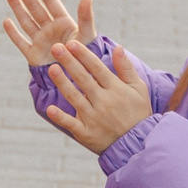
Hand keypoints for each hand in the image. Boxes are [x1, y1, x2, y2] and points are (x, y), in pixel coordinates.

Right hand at [4, 0, 94, 68]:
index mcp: (64, 22)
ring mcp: (41, 41)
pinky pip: (21, 42)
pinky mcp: (33, 55)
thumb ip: (85, 17)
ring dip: (17, 7)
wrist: (78, 81)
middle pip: (35, 8)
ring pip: (26, 21)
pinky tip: (6, 21)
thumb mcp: (87, 35)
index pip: (50, 1)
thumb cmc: (86, 57)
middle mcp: (51, 29)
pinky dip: (13, 33)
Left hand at [41, 40, 153, 154]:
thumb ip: (126, 68)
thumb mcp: (138, 88)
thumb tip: (117, 47)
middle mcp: (104, 102)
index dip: (83, 55)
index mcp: (115, 89)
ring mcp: (94, 118)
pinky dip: (61, 117)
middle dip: (69, 62)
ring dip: (63, 83)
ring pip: (75, 98)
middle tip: (56, 47)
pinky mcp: (86, 133)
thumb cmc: (137, 112)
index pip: (97, 68)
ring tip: (52, 68)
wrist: (137, 144)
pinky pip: (72, 124)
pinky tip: (49, 108)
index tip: (72, 43)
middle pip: (83, 79)